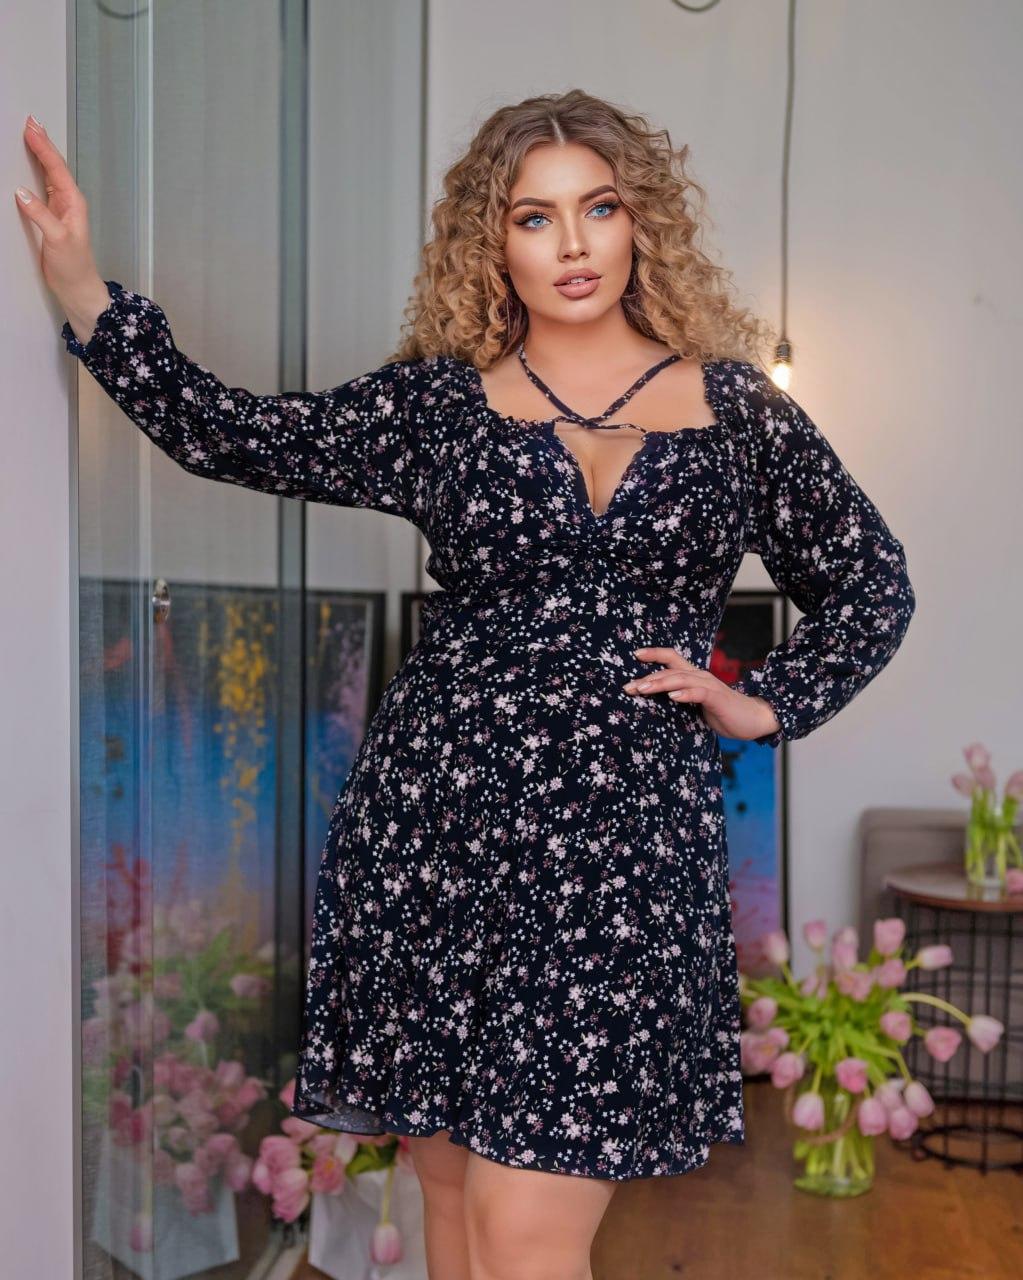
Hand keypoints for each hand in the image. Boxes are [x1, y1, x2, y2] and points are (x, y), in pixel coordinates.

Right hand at [14, 115, 107, 322]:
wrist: (77, 288)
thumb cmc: (74, 267)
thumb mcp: (58, 240)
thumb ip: (41, 215)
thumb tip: (22, 193)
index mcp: (73, 203)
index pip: (56, 168)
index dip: (43, 147)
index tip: (31, 128)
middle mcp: (68, 202)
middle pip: (53, 166)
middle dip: (41, 143)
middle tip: (29, 121)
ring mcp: (58, 208)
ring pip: (48, 174)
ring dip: (38, 154)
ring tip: (29, 134)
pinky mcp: (49, 217)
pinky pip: (41, 188)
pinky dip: (33, 172)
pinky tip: (27, 164)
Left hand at [623, 646, 780, 740]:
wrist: (753, 719)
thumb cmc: (723, 712)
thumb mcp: (697, 704)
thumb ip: (680, 699)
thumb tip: (656, 702)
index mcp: (694, 676)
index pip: (672, 658)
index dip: (654, 654)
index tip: (635, 655)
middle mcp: (700, 676)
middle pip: (670, 670)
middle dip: (647, 678)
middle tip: (628, 686)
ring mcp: (709, 686)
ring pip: (680, 679)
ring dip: (660, 683)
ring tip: (643, 689)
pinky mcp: (717, 698)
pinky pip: (699, 693)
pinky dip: (685, 694)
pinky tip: (673, 696)